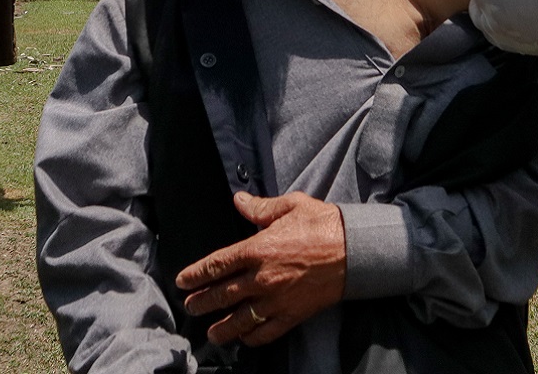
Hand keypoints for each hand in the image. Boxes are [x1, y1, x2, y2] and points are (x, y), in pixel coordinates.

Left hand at [177, 191, 346, 347]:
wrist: (354, 249)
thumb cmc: (323, 224)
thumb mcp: (291, 206)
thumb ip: (260, 207)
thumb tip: (239, 200)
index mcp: (257, 249)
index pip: (216, 264)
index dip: (196, 274)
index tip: (183, 281)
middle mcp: (261, 277)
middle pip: (222, 295)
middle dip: (202, 302)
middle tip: (190, 308)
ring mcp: (276, 299)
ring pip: (240, 319)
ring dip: (222, 328)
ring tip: (211, 334)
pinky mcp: (292, 314)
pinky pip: (267, 332)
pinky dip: (253, 338)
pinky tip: (245, 339)